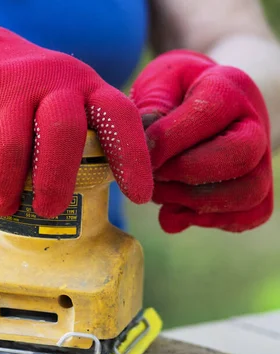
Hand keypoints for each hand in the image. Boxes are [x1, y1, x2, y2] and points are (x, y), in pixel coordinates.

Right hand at [0, 3, 151, 216]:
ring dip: (4, 187)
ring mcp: (11, 87)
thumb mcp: (56, 114)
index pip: (118, 116)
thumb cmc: (30, 102)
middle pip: (62, 132)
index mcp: (86, 88)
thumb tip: (37, 216)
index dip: (132, 156)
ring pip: (10, 147)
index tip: (140, 197)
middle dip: (56, 180)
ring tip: (0, 208)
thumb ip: (55, 162)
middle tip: (48, 211)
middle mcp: (53, 82)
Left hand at [130, 49, 272, 232]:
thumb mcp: (156, 85)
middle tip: (153, 173)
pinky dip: (205, 221)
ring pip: (248, 193)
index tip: (140, 152)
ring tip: (160, 191)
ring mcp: (260, 161)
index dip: (168, 139)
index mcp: (227, 88)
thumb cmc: (171, 93)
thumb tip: (146, 148)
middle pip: (239, 156)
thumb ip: (149, 108)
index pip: (208, 114)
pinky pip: (245, 218)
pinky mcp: (255, 193)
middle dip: (185, 172)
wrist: (198, 103)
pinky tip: (174, 209)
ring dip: (192, 201)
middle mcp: (254, 124)